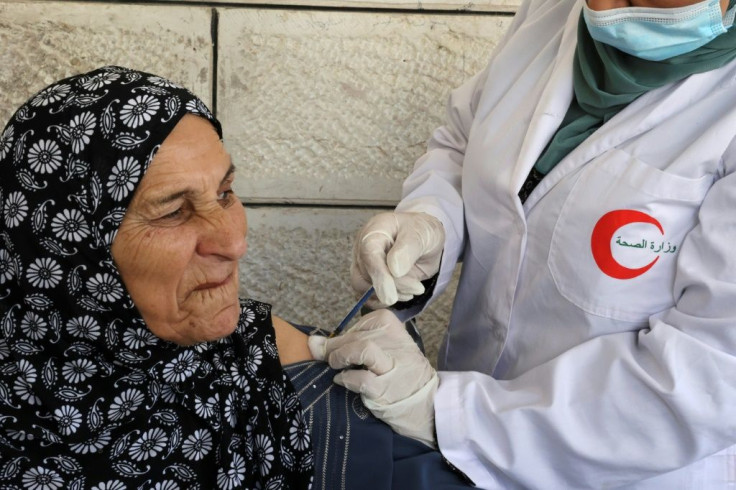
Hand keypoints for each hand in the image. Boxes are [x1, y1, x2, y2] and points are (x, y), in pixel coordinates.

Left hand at [308, 309, 437, 446]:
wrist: (429, 407)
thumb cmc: (402, 376)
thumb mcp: (388, 351)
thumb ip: (355, 344)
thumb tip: (314, 342)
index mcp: (396, 329)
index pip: (364, 323)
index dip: (348, 334)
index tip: (345, 346)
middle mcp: (396, 344)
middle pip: (356, 336)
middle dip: (336, 347)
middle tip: (330, 359)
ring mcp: (392, 367)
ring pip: (361, 348)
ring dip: (340, 356)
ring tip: (336, 365)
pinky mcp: (385, 390)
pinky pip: (360, 379)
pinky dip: (346, 379)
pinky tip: (342, 381)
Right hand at [351, 212, 444, 306]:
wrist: (425, 241)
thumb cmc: (422, 232)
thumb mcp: (423, 233)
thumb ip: (409, 248)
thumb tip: (394, 269)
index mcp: (375, 230)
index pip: (368, 253)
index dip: (379, 274)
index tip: (391, 295)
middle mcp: (363, 248)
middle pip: (366, 274)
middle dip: (393, 286)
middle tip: (417, 287)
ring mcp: (363, 265)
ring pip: (363, 288)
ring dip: (390, 295)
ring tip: (414, 289)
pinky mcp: (368, 280)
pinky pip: (368, 297)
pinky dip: (385, 301)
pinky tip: (405, 294)